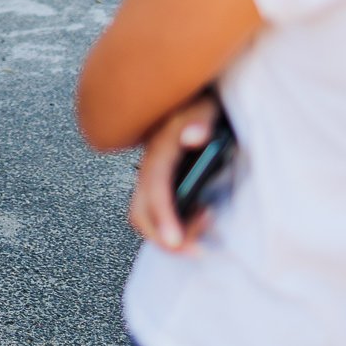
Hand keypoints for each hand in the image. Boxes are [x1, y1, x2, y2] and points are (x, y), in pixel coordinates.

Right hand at [127, 93, 219, 252]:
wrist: (191, 94)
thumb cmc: (202, 100)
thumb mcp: (204, 104)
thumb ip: (199, 119)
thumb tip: (192, 137)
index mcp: (159, 150)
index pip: (153, 189)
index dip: (163, 216)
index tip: (177, 242)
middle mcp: (150, 167)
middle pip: (140, 212)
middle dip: (163, 239)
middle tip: (196, 250)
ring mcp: (153, 176)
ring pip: (146, 216)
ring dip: (170, 233)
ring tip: (205, 227)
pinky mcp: (161, 183)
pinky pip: (157, 212)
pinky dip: (174, 225)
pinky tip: (202, 216)